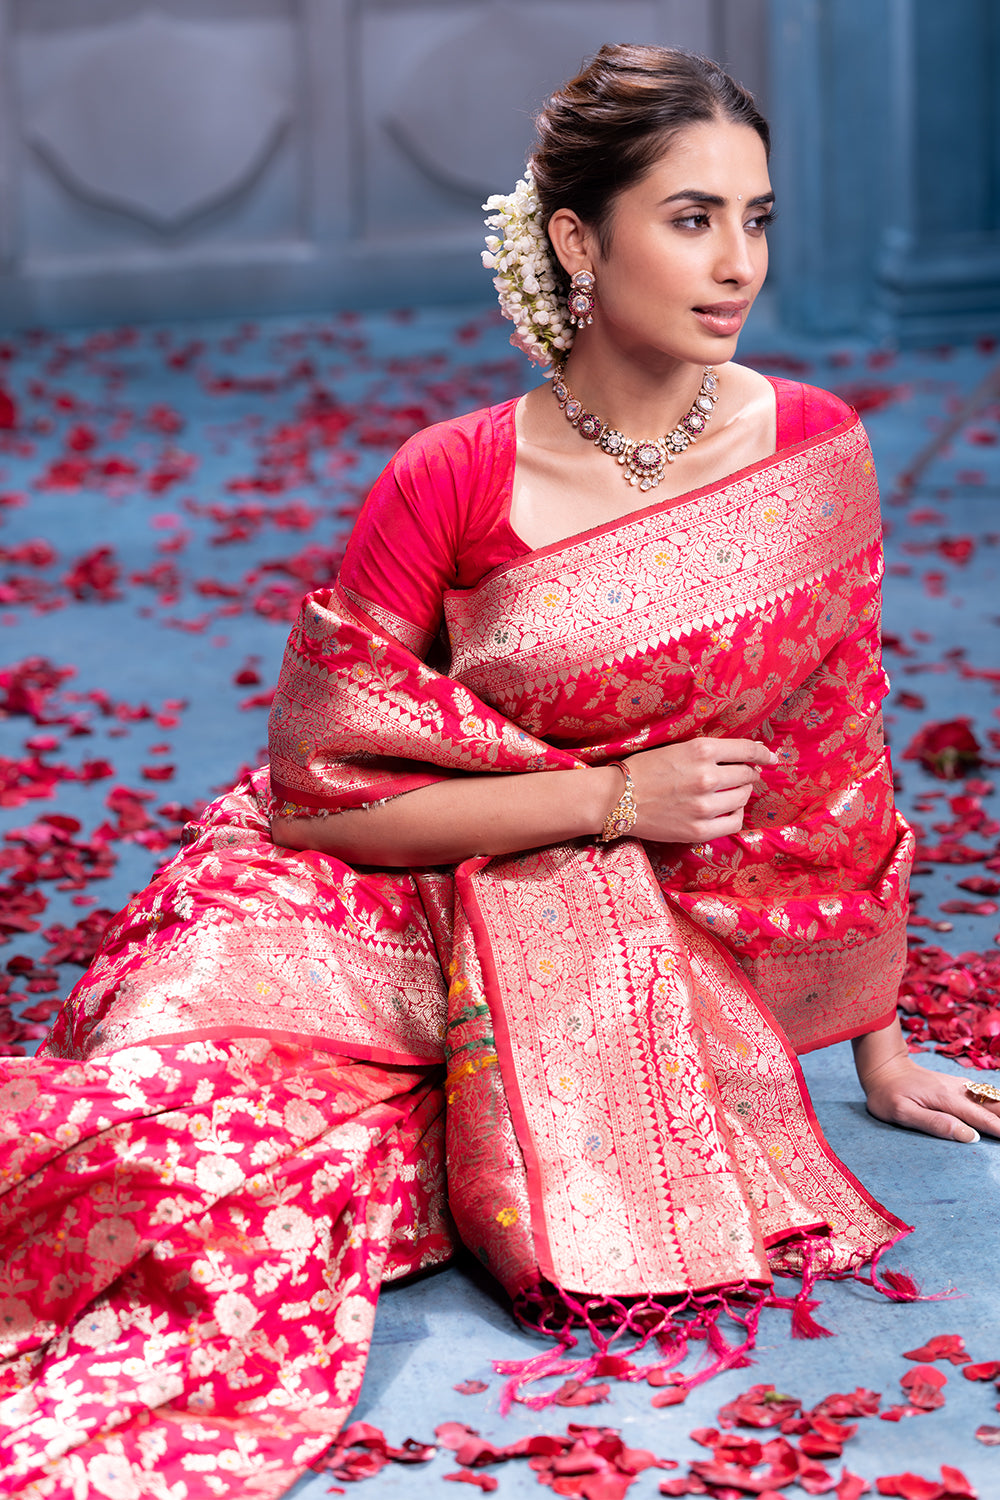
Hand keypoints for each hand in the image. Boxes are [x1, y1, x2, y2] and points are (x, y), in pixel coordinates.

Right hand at [621, 737, 776, 843]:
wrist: (616, 798)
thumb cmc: (644, 769)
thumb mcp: (678, 748)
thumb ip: (709, 751)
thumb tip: (746, 757)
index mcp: (701, 750)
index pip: (747, 751)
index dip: (763, 754)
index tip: (771, 757)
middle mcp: (707, 776)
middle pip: (748, 775)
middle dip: (746, 774)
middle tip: (736, 776)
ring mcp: (704, 805)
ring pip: (743, 797)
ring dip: (740, 793)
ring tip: (726, 792)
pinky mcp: (699, 829)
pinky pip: (735, 821)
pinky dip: (735, 814)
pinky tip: (725, 809)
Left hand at [854, 1020, 999, 1142]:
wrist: (883, 1068)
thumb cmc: (887, 1094)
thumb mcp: (902, 1112)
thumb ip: (934, 1123)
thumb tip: (969, 1136)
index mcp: (947, 1100)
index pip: (982, 1120)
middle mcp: (959, 1090)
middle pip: (994, 1107)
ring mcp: (959, 1086)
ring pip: (993, 1098)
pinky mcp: (958, 1086)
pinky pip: (985, 1093)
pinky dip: (999, 1101)